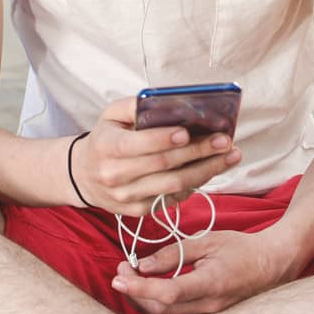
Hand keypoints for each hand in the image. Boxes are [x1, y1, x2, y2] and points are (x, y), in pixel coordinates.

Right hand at [70, 97, 241, 216]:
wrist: (83, 175)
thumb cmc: (105, 138)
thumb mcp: (111, 115)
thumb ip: (135, 105)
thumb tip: (168, 102)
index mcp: (107, 147)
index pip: (139, 145)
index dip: (165, 139)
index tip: (189, 132)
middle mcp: (115, 175)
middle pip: (164, 165)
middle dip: (198, 152)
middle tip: (225, 141)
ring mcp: (127, 197)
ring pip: (174, 185)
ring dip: (206, 171)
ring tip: (230, 156)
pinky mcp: (139, 211)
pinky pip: (173, 198)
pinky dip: (195, 184)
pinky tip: (211, 170)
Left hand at [111, 228, 296, 313]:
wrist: (272, 264)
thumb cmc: (241, 248)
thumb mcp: (207, 241)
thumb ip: (174, 253)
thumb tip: (143, 265)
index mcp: (211, 283)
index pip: (169, 293)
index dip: (140, 287)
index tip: (120, 276)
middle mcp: (208, 305)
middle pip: (160, 310)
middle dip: (134, 292)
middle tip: (121, 269)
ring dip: (141, 298)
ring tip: (130, 274)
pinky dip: (154, 301)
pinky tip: (148, 284)